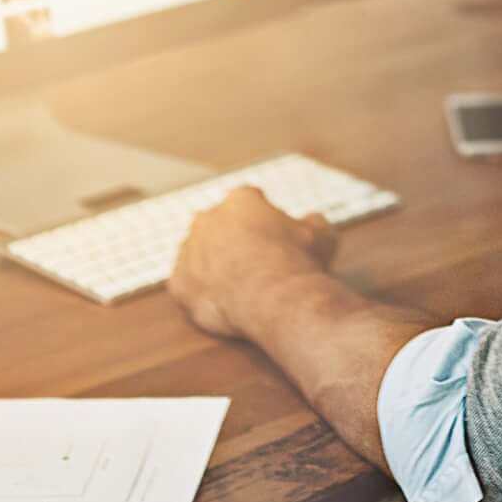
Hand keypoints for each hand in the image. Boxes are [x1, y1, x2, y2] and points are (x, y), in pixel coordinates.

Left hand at [169, 186, 336, 339]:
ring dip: (213, 265)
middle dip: (233, 239)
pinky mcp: (179, 283)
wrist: (281, 302)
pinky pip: (187, 285)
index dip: (262, 218)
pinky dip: (202, 293)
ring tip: (237, 286)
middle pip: (218, 225)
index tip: (272, 235)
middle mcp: (208, 219)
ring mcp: (189, 251)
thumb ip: (312, 222)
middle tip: (254, 261)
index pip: (248, 201)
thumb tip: (312, 220)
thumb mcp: (321, 234)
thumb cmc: (301, 264)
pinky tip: (222, 302)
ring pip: (199, 254)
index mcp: (241, 199)